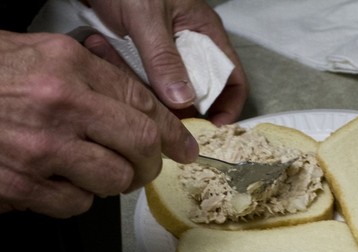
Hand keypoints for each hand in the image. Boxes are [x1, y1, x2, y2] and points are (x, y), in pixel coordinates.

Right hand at [0, 30, 198, 217]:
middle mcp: (59, 105)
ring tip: (90, 171)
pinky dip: (74, 199)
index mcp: (64, 65)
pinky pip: (76, 205)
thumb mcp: (18, 50)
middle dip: (153, 162)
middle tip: (148, 167)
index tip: (184, 144)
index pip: (143, 101)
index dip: (172, 129)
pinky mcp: (22, 188)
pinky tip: (54, 183)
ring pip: (114, 180)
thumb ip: (76, 70)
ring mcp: (41, 150)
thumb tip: (122, 91)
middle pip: (141, 144)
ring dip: (111, 182)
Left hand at [84, 0, 248, 125]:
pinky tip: (125, 93)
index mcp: (204, 32)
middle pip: (200, 90)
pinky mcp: (142, 55)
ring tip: (143, 110)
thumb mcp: (146, 18)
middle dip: (188, 110)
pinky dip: (138, 89)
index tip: (214, 128)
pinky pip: (146, 81)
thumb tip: (183, 100)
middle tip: (171, 127)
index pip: (231, 77)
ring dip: (158, 101)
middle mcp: (189, 45)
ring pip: (170, 89)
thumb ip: (164, 58)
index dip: (229, 105)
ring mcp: (165, 52)